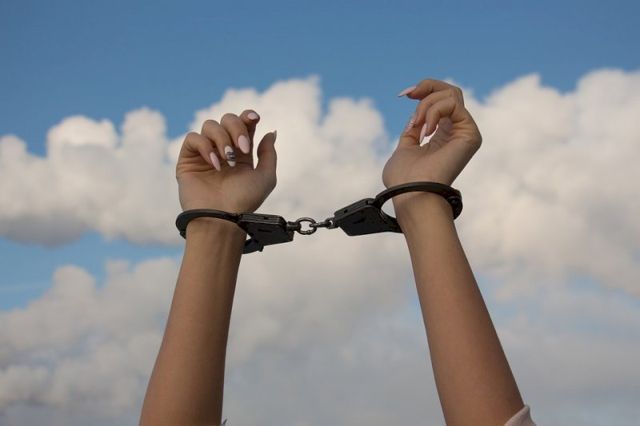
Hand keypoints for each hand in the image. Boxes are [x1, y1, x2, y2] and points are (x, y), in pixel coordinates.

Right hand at [176, 110, 276, 212]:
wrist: (223, 218)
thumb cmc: (245, 201)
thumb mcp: (266, 177)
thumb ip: (268, 153)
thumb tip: (270, 132)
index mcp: (241, 153)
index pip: (243, 124)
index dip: (248, 117)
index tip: (254, 118)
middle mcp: (223, 150)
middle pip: (227, 119)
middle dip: (237, 129)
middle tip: (243, 148)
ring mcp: (205, 154)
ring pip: (210, 125)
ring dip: (222, 139)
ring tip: (228, 160)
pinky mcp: (188, 159)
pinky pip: (193, 138)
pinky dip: (205, 147)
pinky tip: (215, 164)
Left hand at [382, 79, 481, 212]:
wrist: (411, 193)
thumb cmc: (404, 179)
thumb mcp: (405, 148)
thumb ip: (413, 131)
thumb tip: (416, 116)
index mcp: (442, 136)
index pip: (441, 101)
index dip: (423, 90)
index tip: (403, 95)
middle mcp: (456, 132)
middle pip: (451, 91)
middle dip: (427, 86)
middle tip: (408, 95)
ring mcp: (465, 132)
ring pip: (450, 95)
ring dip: (425, 106)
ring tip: (416, 127)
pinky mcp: (470, 133)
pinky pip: (452, 105)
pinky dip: (433, 112)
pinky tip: (425, 131)